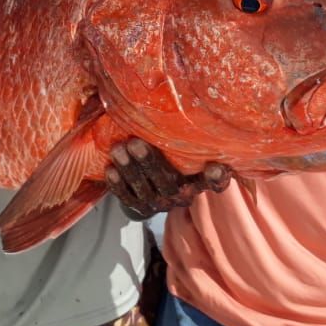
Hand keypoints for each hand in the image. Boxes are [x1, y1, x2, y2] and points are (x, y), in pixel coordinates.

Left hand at [105, 138, 231, 218]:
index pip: (214, 183)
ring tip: (118, 149)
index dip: (216, 178)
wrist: (154, 185)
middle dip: (149, 163)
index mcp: (197, 182)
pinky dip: (118, 185)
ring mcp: (160, 205)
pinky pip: (128, 198)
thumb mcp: (185, 152)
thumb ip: (193, 142)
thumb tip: (203, 117)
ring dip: (129, 169)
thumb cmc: (173, 160)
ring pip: (145, 190)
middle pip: (169, 185)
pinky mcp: (141, 209)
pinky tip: (110, 169)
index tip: (215, 167)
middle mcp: (181, 197)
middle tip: (134, 142)